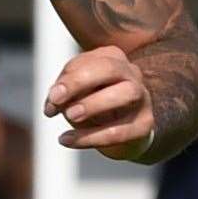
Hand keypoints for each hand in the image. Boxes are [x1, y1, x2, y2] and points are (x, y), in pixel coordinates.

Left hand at [43, 45, 154, 159]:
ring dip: (94, 104)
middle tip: (57, 99)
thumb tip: (53, 103)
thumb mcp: (74, 95)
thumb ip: (62, 94)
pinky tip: (68, 140)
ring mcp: (143, 97)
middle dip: (79, 82)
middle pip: (110, 68)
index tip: (52, 97)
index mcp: (112, 58)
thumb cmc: (92, 105)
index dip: (68, 78)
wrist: (119, 133)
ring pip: (126, 93)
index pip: (89, 60)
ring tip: (69, 116)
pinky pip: (120, 130)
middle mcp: (131, 73)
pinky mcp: (145, 124)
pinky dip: (91, 137)